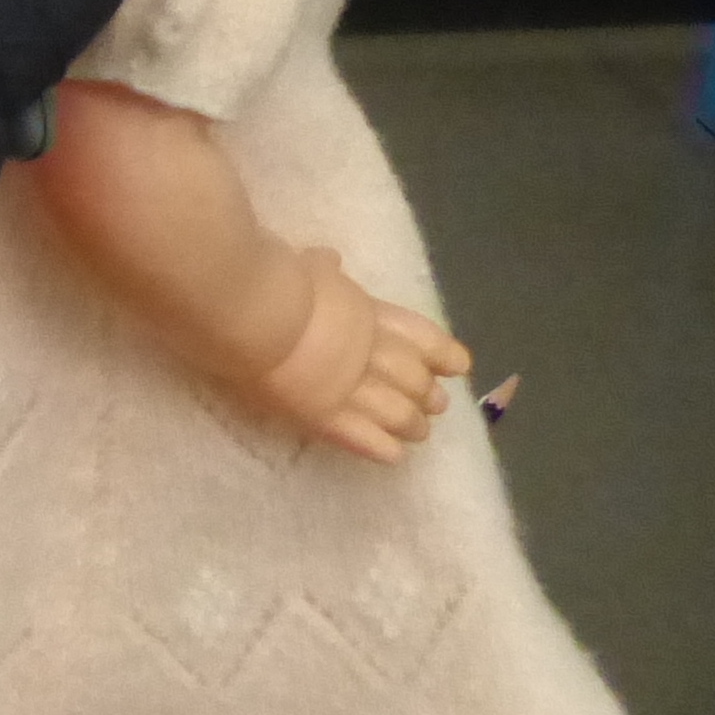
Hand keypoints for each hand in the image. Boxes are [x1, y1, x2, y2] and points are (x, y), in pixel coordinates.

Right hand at [242, 251, 467, 467]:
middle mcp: (371, 355)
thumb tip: (329, 258)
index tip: (457, 365)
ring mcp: (351, 390)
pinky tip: (393, 455)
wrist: (257, 315)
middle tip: (436, 406)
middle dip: (427, 395)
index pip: (420, 337)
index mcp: (368, 315)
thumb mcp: (306, 267)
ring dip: (412, 424)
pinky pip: (364, 440)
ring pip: (398, 414)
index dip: (442, 353)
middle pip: (413, 380)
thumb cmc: (279, 283)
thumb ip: (321, 268)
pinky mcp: (326, 418)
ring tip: (418, 432)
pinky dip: (383, 448)